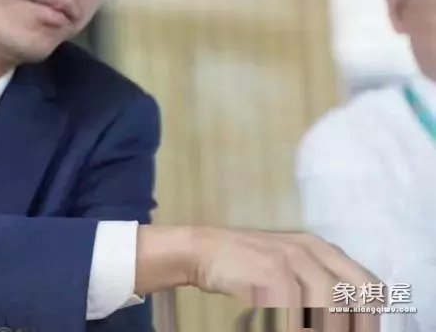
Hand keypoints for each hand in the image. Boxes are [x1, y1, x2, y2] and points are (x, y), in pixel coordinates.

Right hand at [136, 225, 381, 306]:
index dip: (370, 319)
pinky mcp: (270, 269)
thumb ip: (315, 286)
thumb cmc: (246, 266)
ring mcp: (291, 257)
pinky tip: (278, 326)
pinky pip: (294, 307)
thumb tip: (340, 319)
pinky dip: (292, 323)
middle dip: (346, 325)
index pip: (369, 287)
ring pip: (328, 303)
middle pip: (352, 298)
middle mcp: (313, 250)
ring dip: (319, 325)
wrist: (203, 250)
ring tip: (302, 329)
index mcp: (323, 250)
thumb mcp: (289, 268)